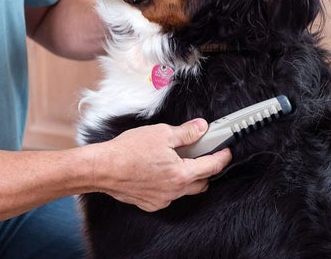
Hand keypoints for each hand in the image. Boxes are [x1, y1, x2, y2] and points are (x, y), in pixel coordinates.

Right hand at [93, 119, 231, 211]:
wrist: (104, 168)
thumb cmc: (128, 151)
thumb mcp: (161, 134)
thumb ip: (186, 132)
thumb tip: (201, 128)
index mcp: (181, 174)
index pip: (212, 167)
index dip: (222, 157)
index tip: (226, 151)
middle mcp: (174, 191)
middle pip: (202, 182)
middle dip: (206, 169)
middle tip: (201, 154)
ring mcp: (162, 199)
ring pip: (184, 190)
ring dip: (187, 177)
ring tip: (175, 160)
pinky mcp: (150, 203)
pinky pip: (168, 195)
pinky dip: (170, 183)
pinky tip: (159, 171)